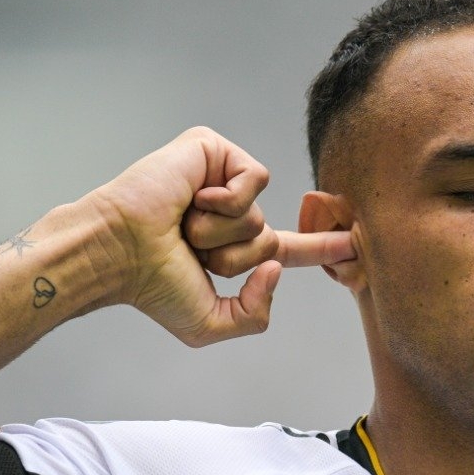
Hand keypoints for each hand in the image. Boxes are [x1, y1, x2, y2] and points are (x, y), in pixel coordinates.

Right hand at [86, 127, 353, 346]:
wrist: (119, 252)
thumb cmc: (151, 287)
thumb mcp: (210, 323)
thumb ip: (255, 314)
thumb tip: (276, 268)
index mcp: (229, 247)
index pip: (287, 250)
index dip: (320, 249)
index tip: (354, 245)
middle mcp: (228, 213)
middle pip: (271, 242)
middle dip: (233, 258)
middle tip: (189, 251)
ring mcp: (220, 180)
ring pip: (261, 217)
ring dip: (220, 234)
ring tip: (181, 227)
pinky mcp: (213, 151)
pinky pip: (254, 181)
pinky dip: (225, 201)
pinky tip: (192, 200)